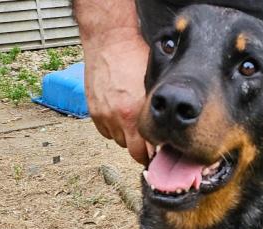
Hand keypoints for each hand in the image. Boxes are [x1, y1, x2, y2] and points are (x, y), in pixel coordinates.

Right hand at [82, 37, 150, 163]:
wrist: (110, 40)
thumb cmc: (136, 57)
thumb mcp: (154, 85)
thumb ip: (157, 110)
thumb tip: (169, 130)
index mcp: (137, 113)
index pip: (147, 150)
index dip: (155, 153)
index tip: (161, 154)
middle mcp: (119, 117)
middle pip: (133, 151)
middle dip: (142, 150)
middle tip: (150, 146)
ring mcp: (104, 115)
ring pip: (119, 140)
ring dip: (127, 137)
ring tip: (135, 126)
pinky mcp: (93, 110)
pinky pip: (105, 131)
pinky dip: (113, 128)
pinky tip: (121, 118)